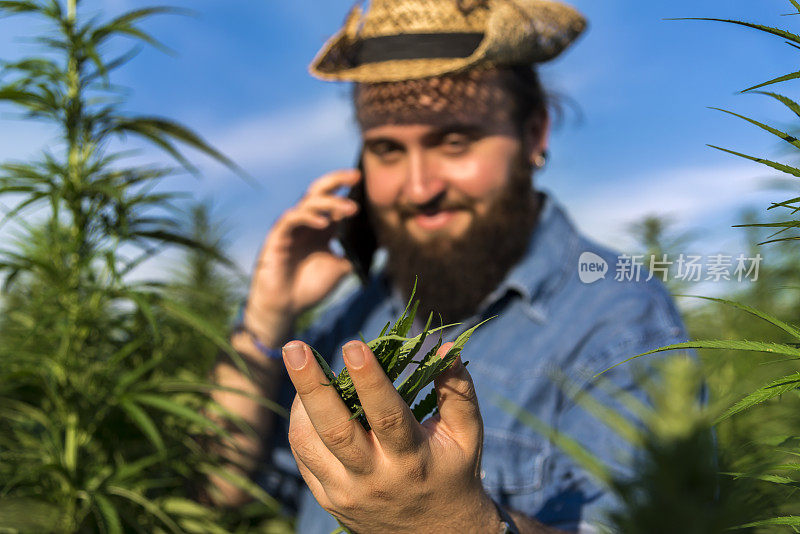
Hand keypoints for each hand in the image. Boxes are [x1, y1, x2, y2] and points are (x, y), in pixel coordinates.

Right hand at [245, 170, 361, 344]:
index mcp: (320, 229)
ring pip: (307, 202)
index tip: (366, 182)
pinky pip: (291, 218)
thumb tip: (374, 243)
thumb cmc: (309, 288)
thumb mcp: (339, 269)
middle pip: (319, 192)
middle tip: (356, 176)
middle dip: (337, 180)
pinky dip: (308, 216)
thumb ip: (352, 253)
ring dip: (329, 202)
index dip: (347, 190)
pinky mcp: (277, 236)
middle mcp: (305, 224)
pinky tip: (324, 223)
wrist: (287, 308)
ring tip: (350, 208)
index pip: (334, 202)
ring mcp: (291, 228)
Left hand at [282, 339, 500, 532]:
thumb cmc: (453, 471)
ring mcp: (346, 493)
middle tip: (294, 348)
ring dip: (299, 401)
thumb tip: (443, 347)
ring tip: (299, 363)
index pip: (386, 416)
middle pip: (335, 429)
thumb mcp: (467, 434)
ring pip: (309, 444)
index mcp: (412, 460)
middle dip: (311, 385)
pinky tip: (306, 399)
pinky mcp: (329, 500)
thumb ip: (456, 390)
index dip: (369, 380)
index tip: (353, 344)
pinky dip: (299, 424)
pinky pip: (303, 459)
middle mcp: (375, 479)